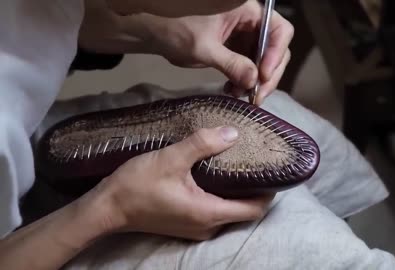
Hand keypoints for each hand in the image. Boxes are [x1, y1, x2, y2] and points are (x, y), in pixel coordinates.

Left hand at [79, 0, 293, 104]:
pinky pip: (248, 66)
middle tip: (257, 96)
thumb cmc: (175, 29)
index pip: (279, 30)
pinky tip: (232, 90)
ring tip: (240, 95)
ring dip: (256, 81)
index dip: (275, 54)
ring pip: (263, 61)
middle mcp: (250, 23)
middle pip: (274, 48)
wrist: (155, 31)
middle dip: (268, 74)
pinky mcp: (235, 50)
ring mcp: (243, 37)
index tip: (263, 76)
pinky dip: (244, 80)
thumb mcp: (204, 48)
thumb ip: (231, 63)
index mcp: (247, 11)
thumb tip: (254, 81)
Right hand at [96, 127, 273, 239]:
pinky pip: (216, 211)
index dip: (270, 191)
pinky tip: (219, 174)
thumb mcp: (172, 158)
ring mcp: (197, 228)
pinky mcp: (187, 224)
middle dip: (256, 188)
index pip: (255, 209)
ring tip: (241, 163)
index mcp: (209, 213)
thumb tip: (233, 133)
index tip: (274, 169)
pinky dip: (224, 195)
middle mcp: (208, 226)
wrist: (108, 207)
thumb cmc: (138, 185)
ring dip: (239, 191)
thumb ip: (203, 144)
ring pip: (231, 211)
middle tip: (259, 161)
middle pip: (246, 211)